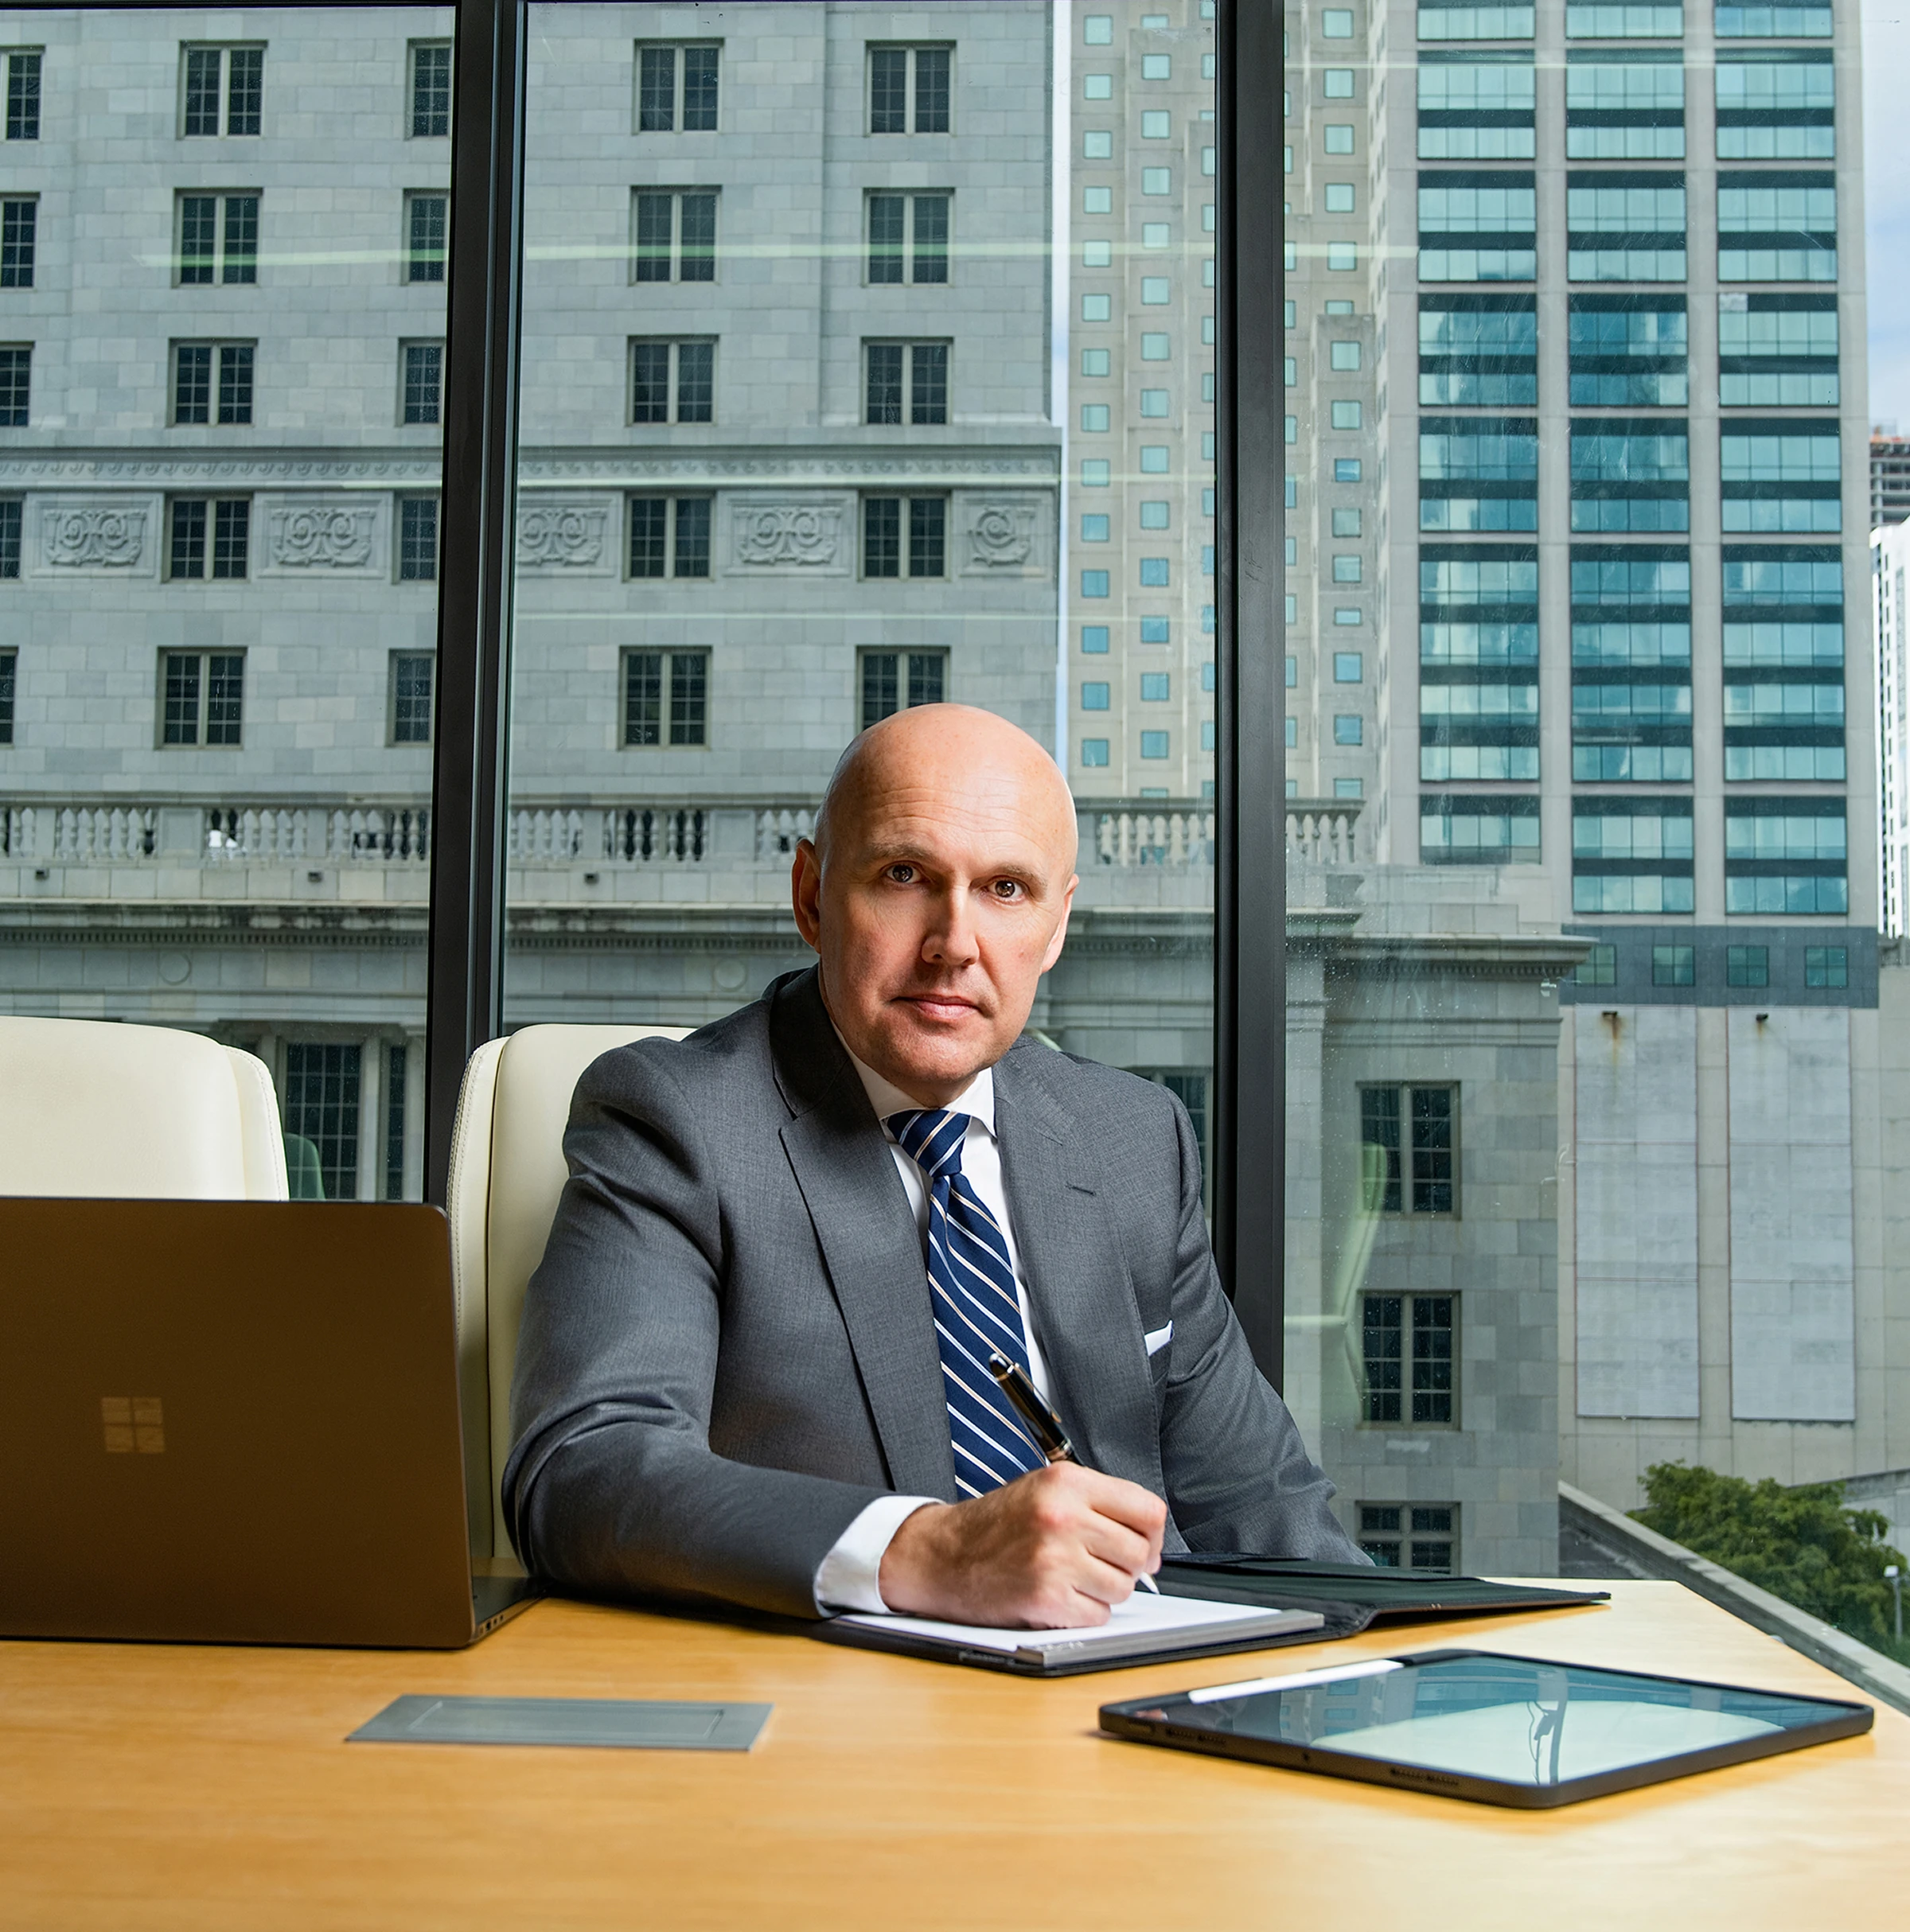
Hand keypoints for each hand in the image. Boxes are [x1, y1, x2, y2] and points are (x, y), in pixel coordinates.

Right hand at [876, 1463, 1166, 1627]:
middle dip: (1128, 1565)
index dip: (1153, 1534)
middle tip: (1102, 1564)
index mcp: (1068, 1482)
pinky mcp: (1047, 1597)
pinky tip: (1058, 1595)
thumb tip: (1152, 1536)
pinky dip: (1084, 1612)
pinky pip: (1098, 1615)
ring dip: (1104, 1590)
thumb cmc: (997, 1524)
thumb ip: (1099, 1503)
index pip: (1148, 1509)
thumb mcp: (1046, 1489)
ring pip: (1123, 1587)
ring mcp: (1056, 1559)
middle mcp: (1064, 1516)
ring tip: (1072, 1576)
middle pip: (1140, 1552)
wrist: (945, 1556)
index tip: (1146, 1544)